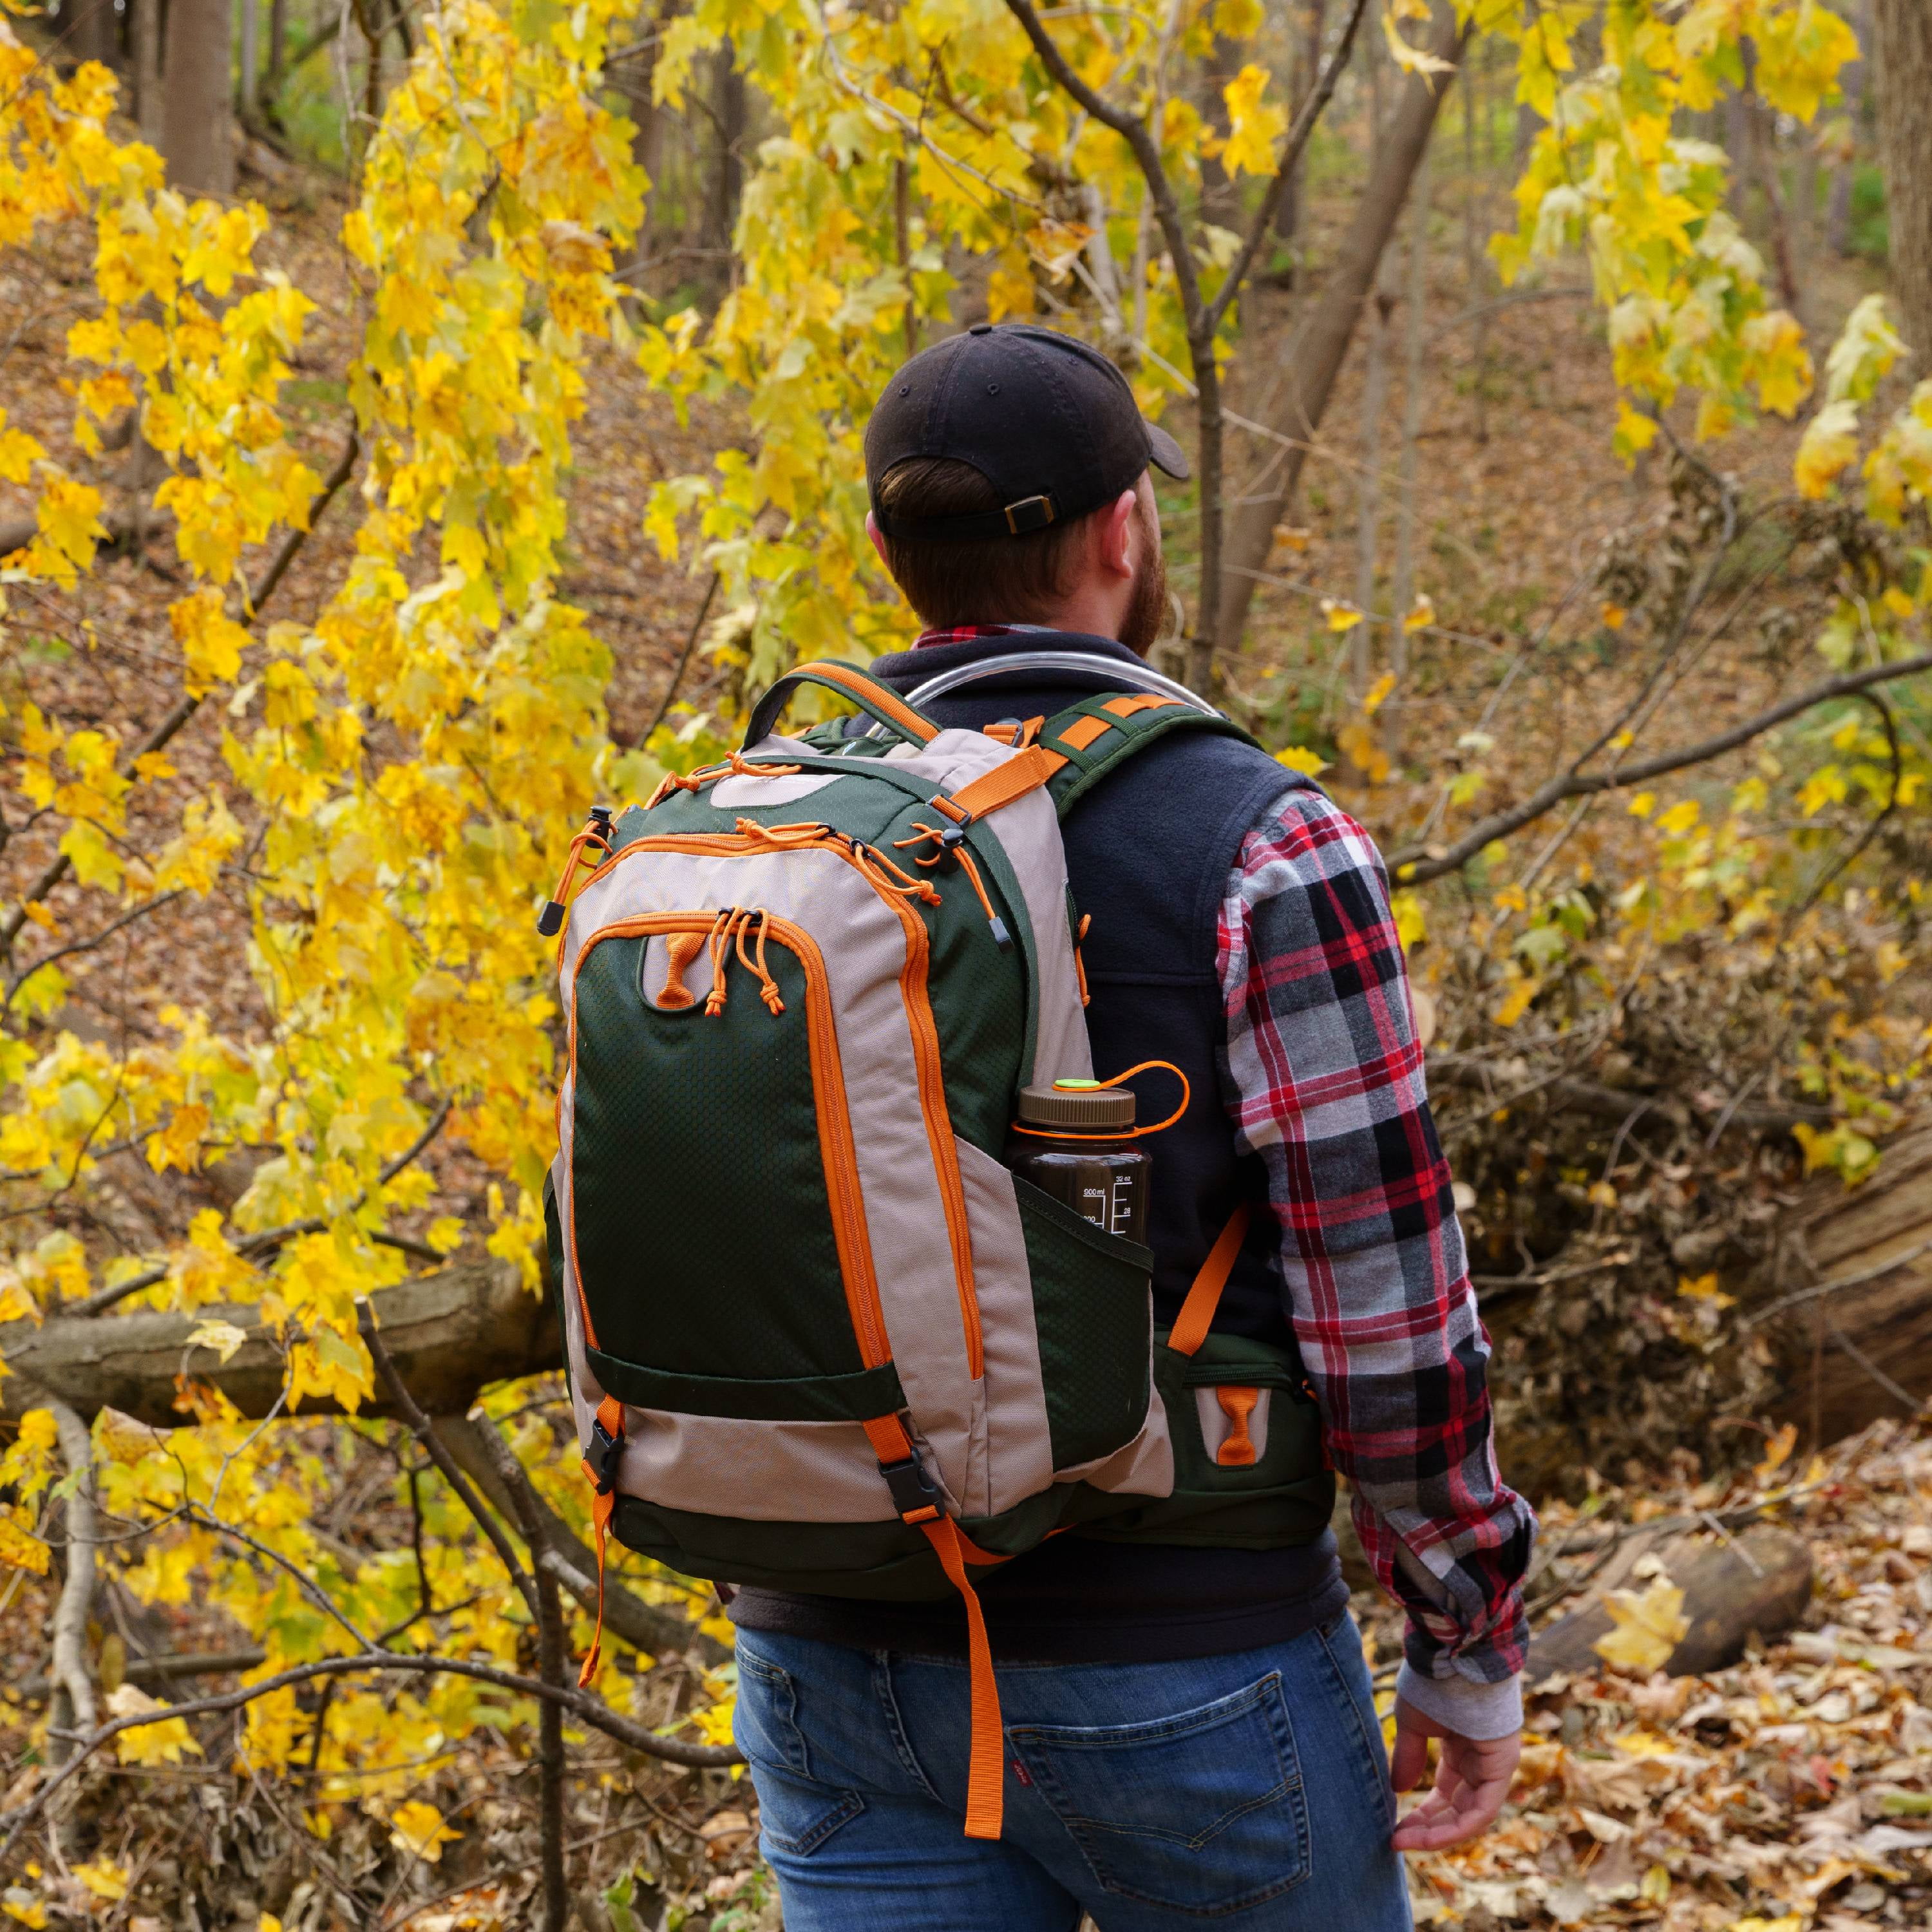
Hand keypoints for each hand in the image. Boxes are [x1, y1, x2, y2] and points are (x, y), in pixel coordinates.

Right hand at [1388, 1694, 1519, 1851]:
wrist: (1452, 1650)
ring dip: (1437, 1833)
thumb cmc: (1433, 1680)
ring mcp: (1494, 1763)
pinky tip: (1428, 1833)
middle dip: (1426, 1827)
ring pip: (1469, 1814)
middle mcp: (1481, 1760)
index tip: (1393, 1828)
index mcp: (1461, 1747)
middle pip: (1457, 1807)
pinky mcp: (1503, 1765)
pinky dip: (1456, 1826)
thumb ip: (1408, 1757)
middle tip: (1395, 1839)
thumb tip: (1399, 1791)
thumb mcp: (1412, 1723)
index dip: (1420, 1813)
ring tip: (1404, 1841)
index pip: (1445, 1793)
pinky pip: (1482, 1808)